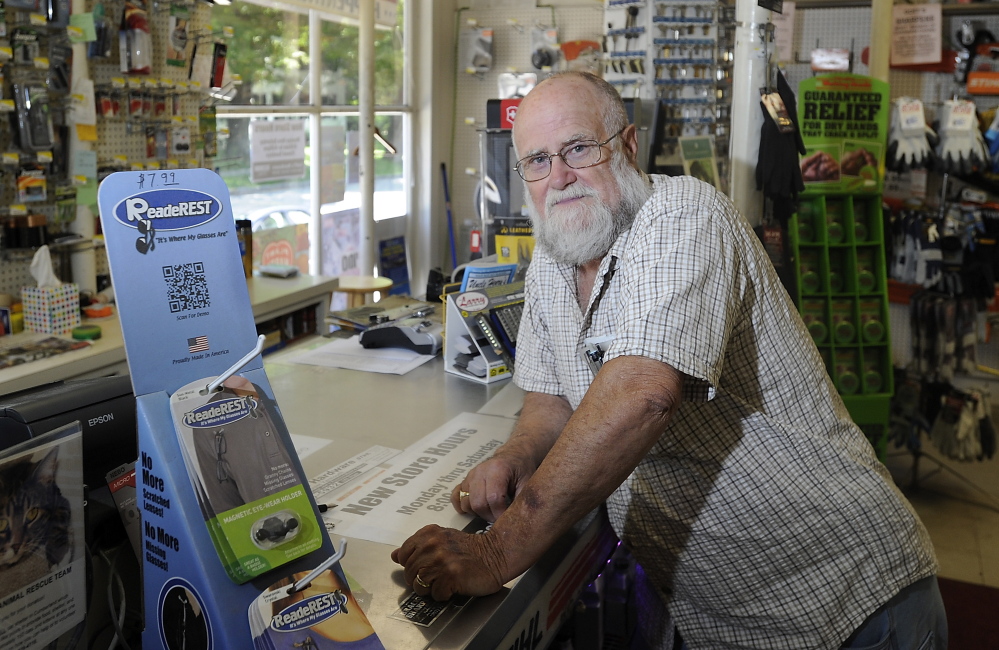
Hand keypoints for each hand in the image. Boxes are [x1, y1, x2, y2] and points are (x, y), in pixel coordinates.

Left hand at [391, 524, 506, 600]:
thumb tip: (395, 555)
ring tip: (445, 581)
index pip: (403, 555)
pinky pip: (435, 595)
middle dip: (421, 579)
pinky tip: (454, 585)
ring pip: (419, 586)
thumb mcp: (441, 539)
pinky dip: (444, 595)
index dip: (412, 565)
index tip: (424, 566)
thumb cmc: (470, 549)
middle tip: (438, 576)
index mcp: (428, 533)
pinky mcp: (450, 576)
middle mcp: (432, 545)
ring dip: (431, 588)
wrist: (495, 555)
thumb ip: (417, 546)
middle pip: (410, 573)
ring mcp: (440, 561)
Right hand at [450, 452, 534, 521]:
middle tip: (499, 518)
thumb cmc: (522, 470)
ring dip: (477, 513)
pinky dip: (461, 506)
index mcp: (498, 469)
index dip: (500, 514)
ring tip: (491, 512)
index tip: (506, 521)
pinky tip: (473, 511)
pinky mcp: (464, 481)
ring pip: (466, 502)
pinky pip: (456, 496)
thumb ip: (521, 500)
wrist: (513, 456)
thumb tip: (514, 521)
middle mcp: (480, 471)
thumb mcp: (528, 483)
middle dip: (489, 516)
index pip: (494, 498)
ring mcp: (470, 475)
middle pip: (478, 503)